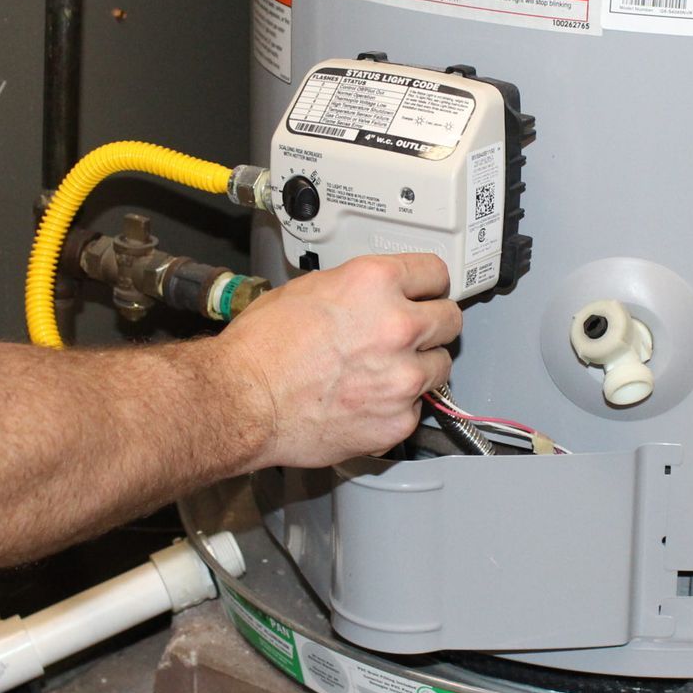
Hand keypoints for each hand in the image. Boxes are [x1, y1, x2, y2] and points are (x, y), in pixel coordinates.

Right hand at [214, 253, 461, 467]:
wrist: (242, 402)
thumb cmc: (261, 349)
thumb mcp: (308, 289)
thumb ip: (355, 290)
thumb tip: (374, 296)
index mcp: (375, 283)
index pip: (437, 272)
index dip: (429, 284)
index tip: (428, 293)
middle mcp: (398, 326)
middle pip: (451, 319)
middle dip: (432, 325)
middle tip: (411, 334)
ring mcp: (403, 377)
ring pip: (441, 367)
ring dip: (420, 368)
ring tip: (384, 372)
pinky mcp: (398, 420)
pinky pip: (416, 409)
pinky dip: (397, 408)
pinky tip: (366, 402)